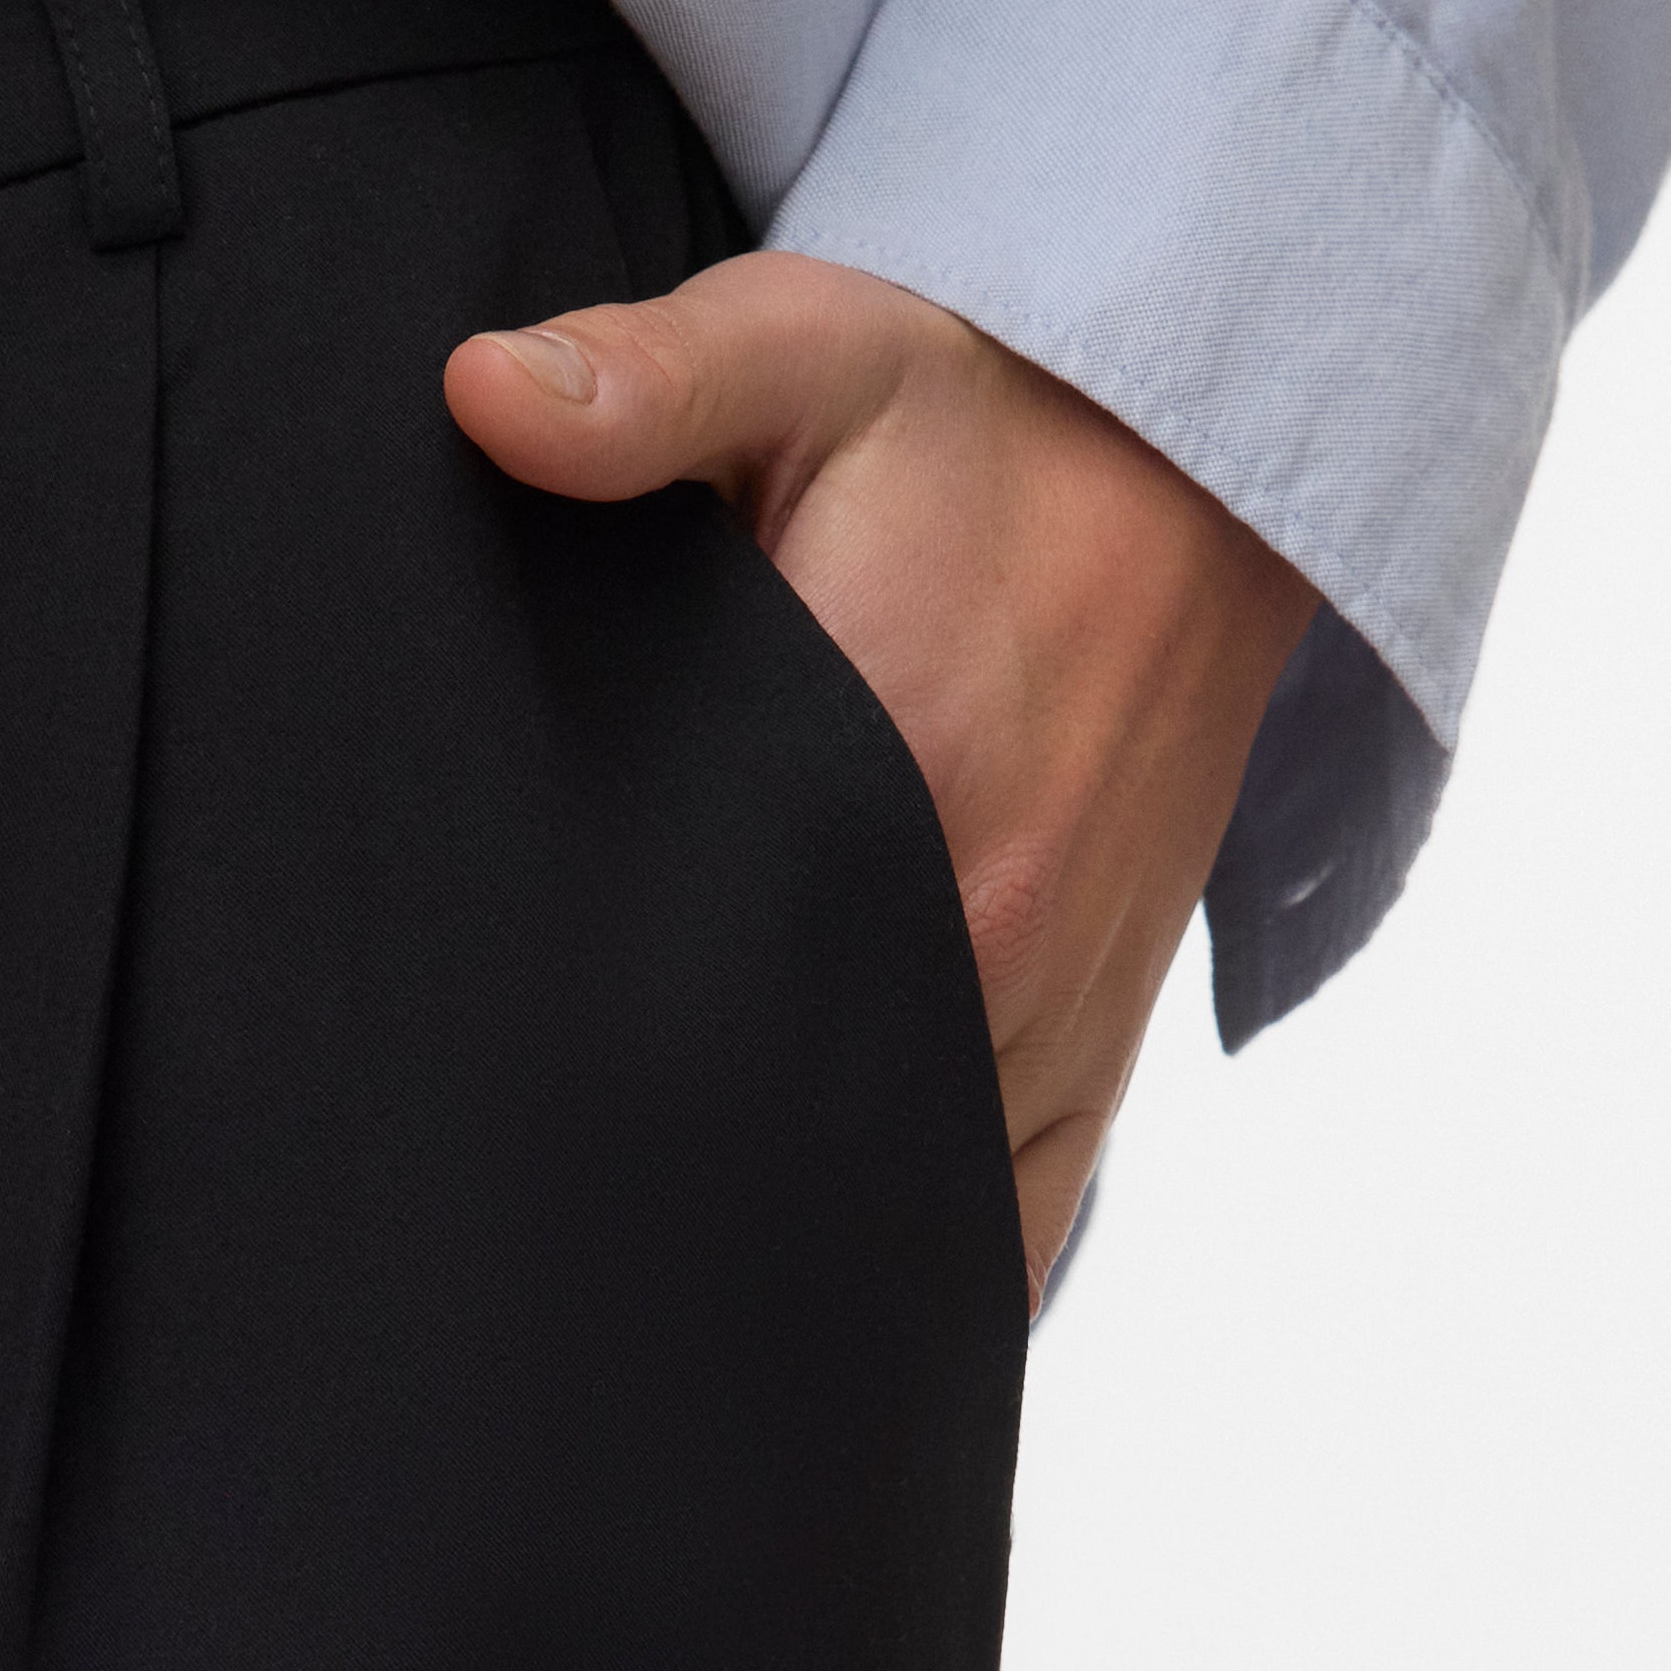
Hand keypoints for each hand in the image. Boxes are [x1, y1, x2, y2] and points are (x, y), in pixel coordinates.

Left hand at [444, 252, 1318, 1307]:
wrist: (1186, 448)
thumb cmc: (966, 413)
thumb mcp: (800, 353)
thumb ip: (641, 386)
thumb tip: (483, 399)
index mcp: (901, 783)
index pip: (711, 1015)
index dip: (590, 1096)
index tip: (486, 1133)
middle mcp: (995, 936)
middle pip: (799, 1152)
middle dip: (667, 1203)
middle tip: (526, 1240)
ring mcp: (1056, 1011)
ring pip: (907, 1221)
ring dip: (788, 1252)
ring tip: (634, 1306)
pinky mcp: (1096, 1041)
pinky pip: (1013, 1225)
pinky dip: (922, 1275)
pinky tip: (798, 1316)